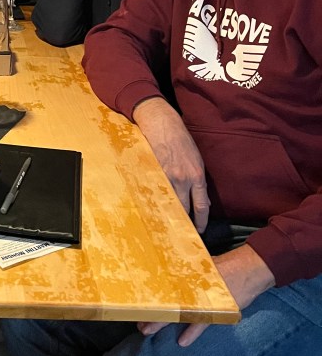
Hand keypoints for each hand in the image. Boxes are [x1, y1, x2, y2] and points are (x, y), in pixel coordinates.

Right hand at [133, 97, 209, 231]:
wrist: (162, 123)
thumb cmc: (181, 139)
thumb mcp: (196, 159)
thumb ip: (199, 180)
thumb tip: (203, 200)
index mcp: (197, 176)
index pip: (202, 206)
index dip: (201, 222)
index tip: (200, 231)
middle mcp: (183, 179)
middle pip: (184, 209)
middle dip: (185, 222)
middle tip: (183, 231)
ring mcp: (166, 177)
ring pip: (169, 203)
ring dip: (169, 214)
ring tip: (168, 223)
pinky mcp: (153, 173)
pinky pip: (156, 193)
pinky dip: (156, 201)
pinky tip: (154, 208)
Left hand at [138, 245, 274, 346]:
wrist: (249, 268)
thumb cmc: (224, 270)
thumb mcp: (202, 268)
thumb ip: (186, 272)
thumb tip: (168, 275)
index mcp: (186, 275)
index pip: (164, 287)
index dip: (150, 296)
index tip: (134, 303)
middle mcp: (190, 285)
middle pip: (166, 300)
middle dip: (150, 311)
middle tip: (135, 320)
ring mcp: (203, 297)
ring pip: (178, 311)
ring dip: (162, 322)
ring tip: (146, 330)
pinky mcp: (217, 307)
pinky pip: (202, 322)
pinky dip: (192, 331)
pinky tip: (182, 341)